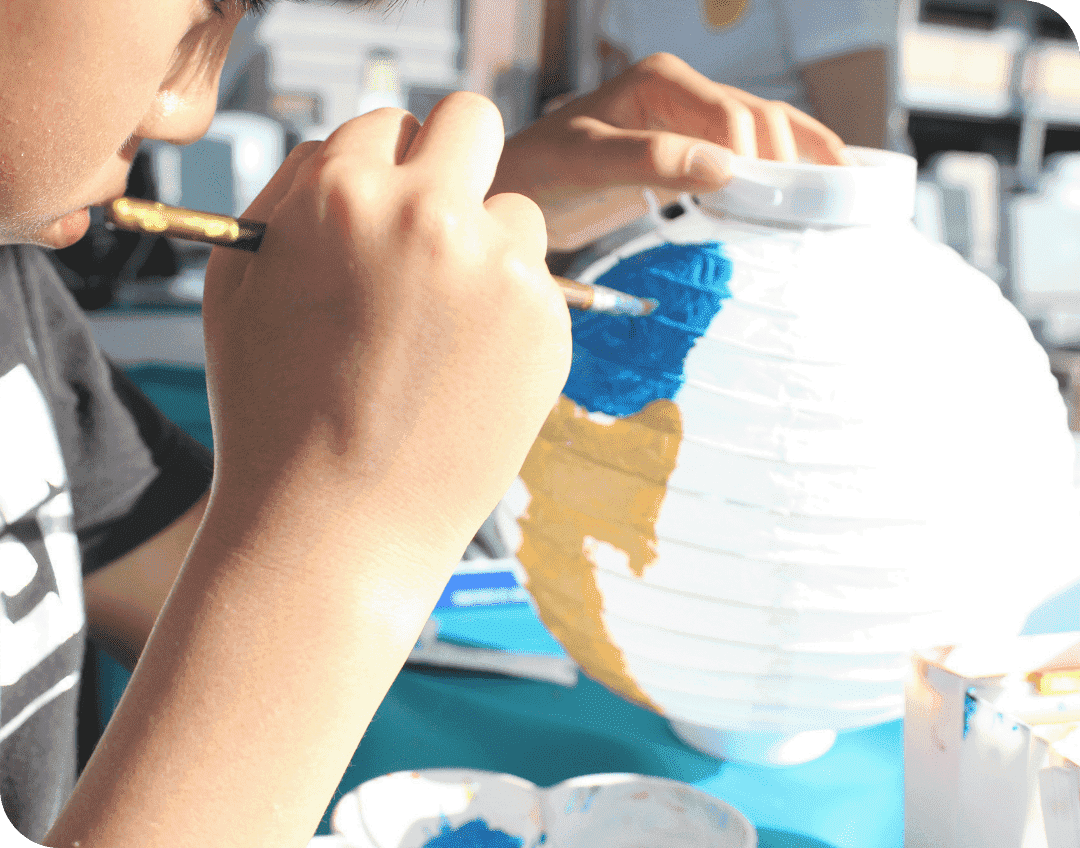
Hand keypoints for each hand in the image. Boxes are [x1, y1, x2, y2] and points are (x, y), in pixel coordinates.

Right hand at [201, 93, 571, 564]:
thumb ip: (291, 196)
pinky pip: (538, 286)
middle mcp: (431, 215)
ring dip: (485, 250)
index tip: (383, 212)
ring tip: (440, 332)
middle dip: (454, 159)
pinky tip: (466, 372)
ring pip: (514, 213)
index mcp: (345, 193)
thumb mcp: (240, 284)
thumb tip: (346, 152)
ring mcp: (501, 272)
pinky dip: (509, 316)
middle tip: (438, 219)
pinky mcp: (548, 326)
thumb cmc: (273, 413)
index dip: (381, 170)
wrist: (335, 530)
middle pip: (473, 122)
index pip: (387, 124)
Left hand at [490, 52, 848, 250]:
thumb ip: (647, 158)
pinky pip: (752, 156)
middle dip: (792, 161)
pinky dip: (786, 172)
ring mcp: (694, 121)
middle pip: (762, 121)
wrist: (521, 187)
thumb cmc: (541, 169)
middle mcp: (685, 92)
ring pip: (766, 136)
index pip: (734, 116)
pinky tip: (818, 192)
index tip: (775, 207)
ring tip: (836, 204)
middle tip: (814, 213)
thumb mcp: (585, 161)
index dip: (761, 159)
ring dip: (801, 165)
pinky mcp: (696, 152)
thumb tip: (724, 167)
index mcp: (662, 81)